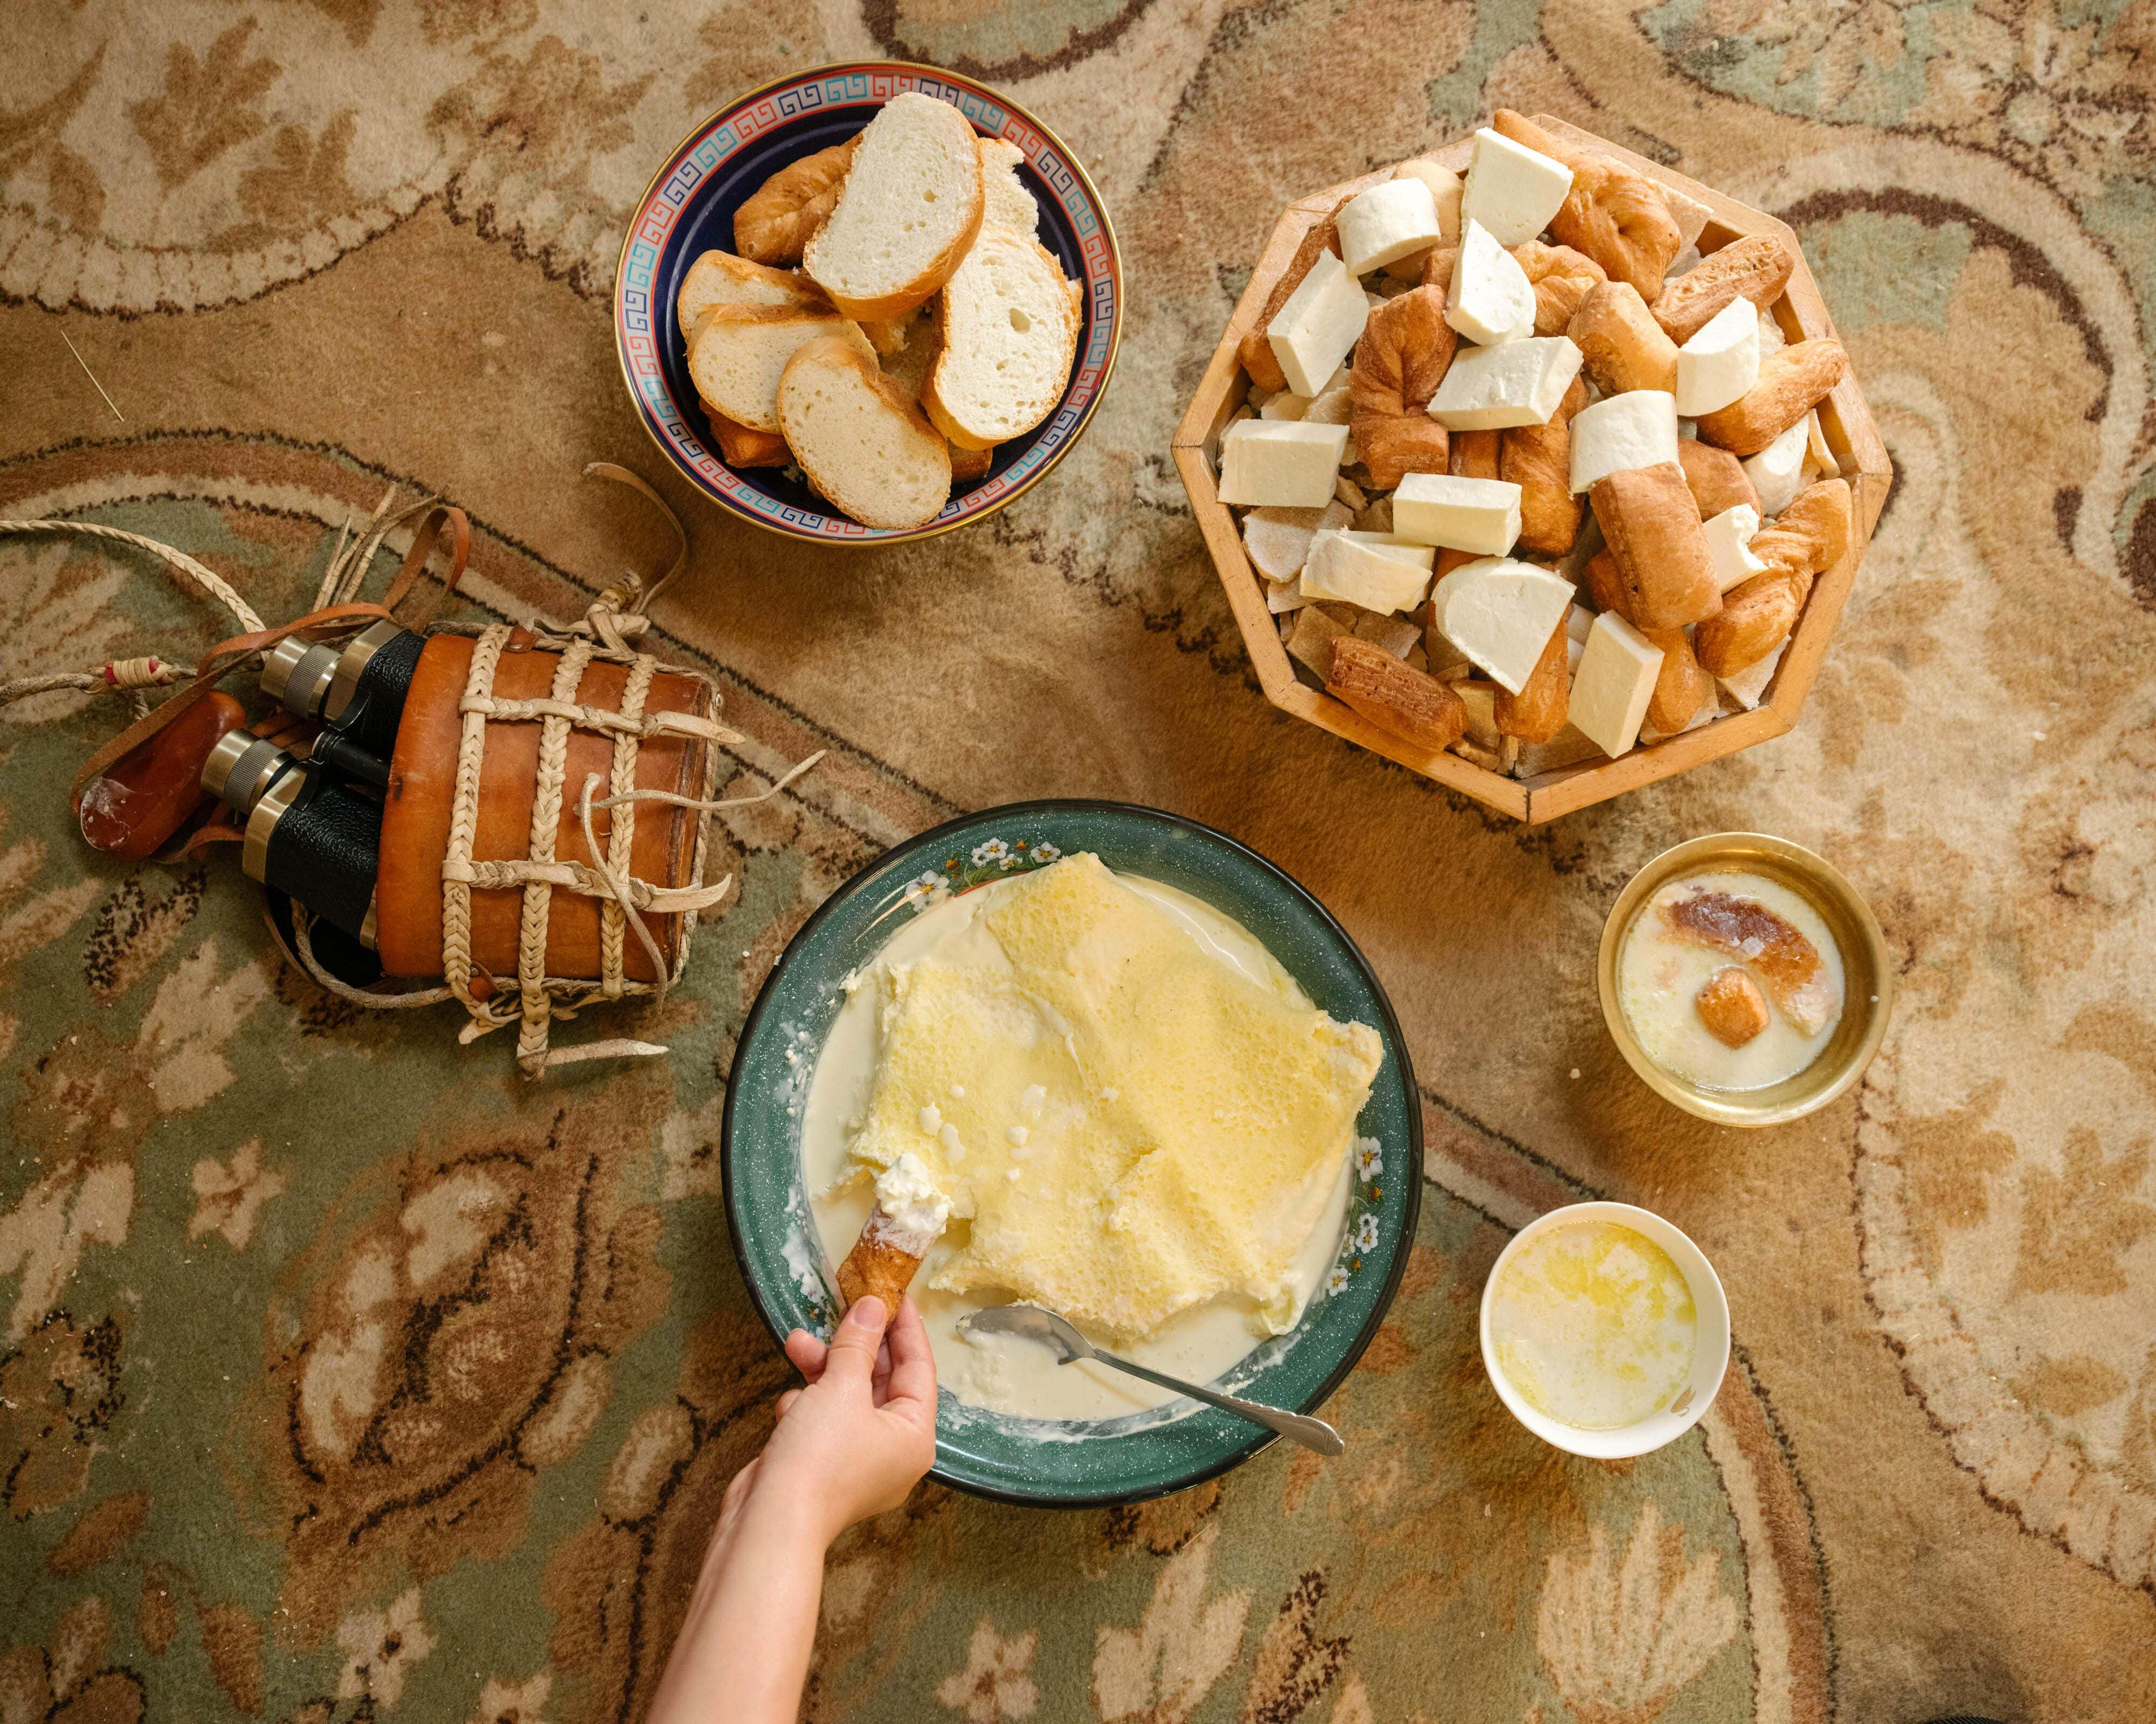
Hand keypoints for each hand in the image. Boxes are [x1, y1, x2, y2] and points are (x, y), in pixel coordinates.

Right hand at [732, 1295, 937, 1549]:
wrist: (770, 1523)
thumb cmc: (819, 1459)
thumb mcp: (841, 1388)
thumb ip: (858, 1344)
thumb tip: (873, 1306)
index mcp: (915, 1436)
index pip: (919, 1368)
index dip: (905, 1327)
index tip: (893, 1293)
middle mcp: (892, 1451)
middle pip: (881, 1381)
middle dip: (853, 1345)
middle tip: (841, 1307)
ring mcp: (857, 1461)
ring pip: (846, 1397)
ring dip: (821, 1369)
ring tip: (795, 1342)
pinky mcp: (823, 1467)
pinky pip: (821, 1422)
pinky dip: (805, 1406)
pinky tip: (789, 1404)